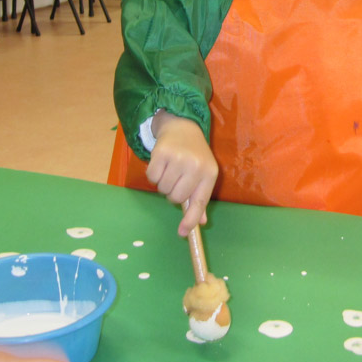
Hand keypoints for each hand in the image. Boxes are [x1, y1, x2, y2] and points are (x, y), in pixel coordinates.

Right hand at [147, 111, 217, 235]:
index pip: (200, 202)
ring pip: (162, 189)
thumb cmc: (194, 155)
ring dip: (163, 183)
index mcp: (209, 173)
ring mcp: (178, 159)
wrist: (183, 127)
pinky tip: (161, 163)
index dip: (191, 219)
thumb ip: (200, 198)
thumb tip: (201, 223)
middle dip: (172, 193)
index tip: (183, 233)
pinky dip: (153, 175)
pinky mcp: (162, 153)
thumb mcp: (204, 173)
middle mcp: (195, 166)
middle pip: (176, 198)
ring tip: (170, 169)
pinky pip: (151, 178)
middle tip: (175, 180)